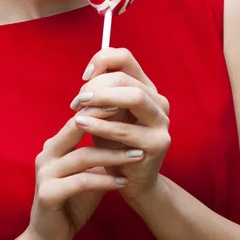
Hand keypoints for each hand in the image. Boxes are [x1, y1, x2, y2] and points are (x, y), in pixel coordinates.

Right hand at [23, 106, 144, 239]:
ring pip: (83, 156)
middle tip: (131, 116)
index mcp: (55, 145)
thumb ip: (99, 153)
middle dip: (105, 120)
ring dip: (113, 155)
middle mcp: (47, 154)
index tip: (127, 103)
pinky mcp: (48, 194)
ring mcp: (45, 173)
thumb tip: (126, 133)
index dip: (101, 109)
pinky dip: (105, 181)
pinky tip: (123, 182)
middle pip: (75, 127)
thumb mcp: (88, 172)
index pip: (78, 118)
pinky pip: (82, 182)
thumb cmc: (72, 201)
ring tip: (137, 154)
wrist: (48, 238)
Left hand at [69, 48, 170, 202]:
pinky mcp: (158, 143)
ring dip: (101, 99)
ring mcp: (162, 121)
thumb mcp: (105, 114)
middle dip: (96, 85)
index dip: (101, 60)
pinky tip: (82, 124)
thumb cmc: (112, 144)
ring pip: (133, 96)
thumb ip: (101, 93)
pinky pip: (126, 129)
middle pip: (126, 77)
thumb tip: (88, 75)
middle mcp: (158, 101)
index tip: (84, 76)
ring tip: (78, 108)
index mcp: (146, 88)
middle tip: (77, 99)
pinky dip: (101, 125)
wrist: (128, 182)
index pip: (124, 57)